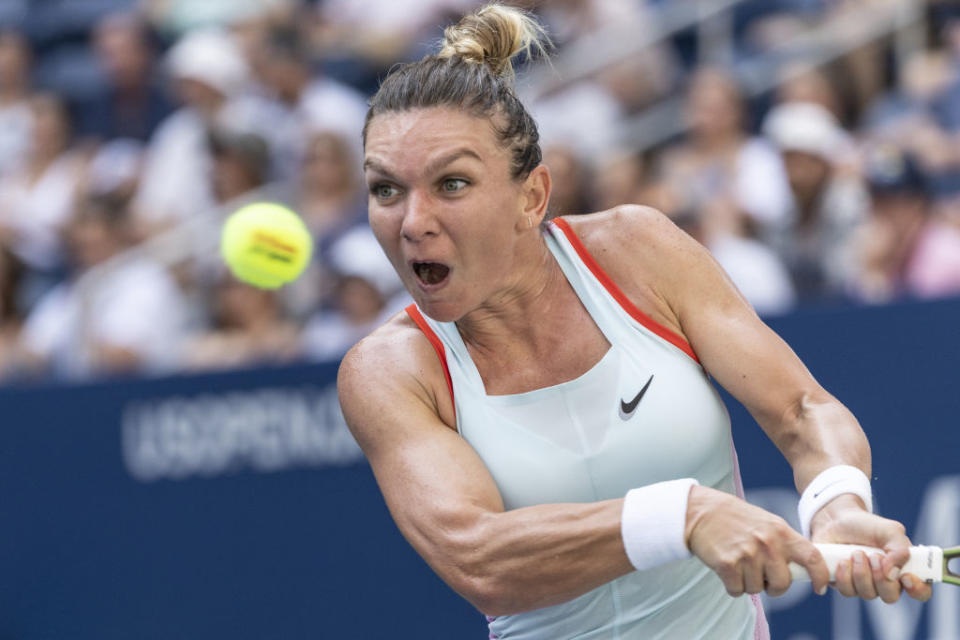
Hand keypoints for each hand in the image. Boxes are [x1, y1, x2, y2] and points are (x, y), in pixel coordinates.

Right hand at [685, 486, 829, 597]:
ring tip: (738, 562)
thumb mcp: (767, 523)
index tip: (820, 587)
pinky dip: (732, 585)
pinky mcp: (727, 565)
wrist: (700, 512)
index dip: (821, 576)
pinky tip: (726, 568)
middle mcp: (767, 543)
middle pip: (782, 584)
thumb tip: (804, 568)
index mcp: (781, 532)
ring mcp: (747, 554)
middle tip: (761, 574)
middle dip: (773, 586)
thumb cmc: (735, 519)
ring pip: (756, 589)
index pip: (812, 557)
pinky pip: (737, 590)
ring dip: (747, 582)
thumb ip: (785, 543)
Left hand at [809, 494, 931, 602]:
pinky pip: (847, 591)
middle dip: (880, 577)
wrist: (837, 520)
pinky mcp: (845, 585)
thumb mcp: (890, 530)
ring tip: (856, 552)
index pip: (920, 591)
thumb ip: (900, 549)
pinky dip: (844, 574)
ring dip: (861, 572)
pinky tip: (843, 560)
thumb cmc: (867, 526)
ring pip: (867, 594)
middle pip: (890, 597)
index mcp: (904, 570)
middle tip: (873, 556)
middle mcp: (886, 582)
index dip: (917, 589)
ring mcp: (865, 585)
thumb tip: (892, 574)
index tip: (906, 577)